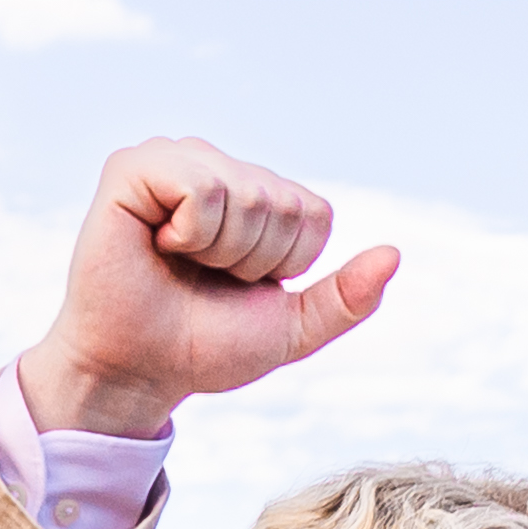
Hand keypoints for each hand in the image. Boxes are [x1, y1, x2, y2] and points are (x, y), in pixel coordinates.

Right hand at [12, 137, 397, 441]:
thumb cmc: (205, 345)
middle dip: (252, 258)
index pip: (315, 214)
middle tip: (205, 275)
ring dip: (221, 249)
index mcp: (258, 195)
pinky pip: (201, 187)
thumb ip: (345, 298)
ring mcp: (176, 160)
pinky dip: (192, 232)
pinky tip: (159, 242)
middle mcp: (219, 166)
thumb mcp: (292, 329)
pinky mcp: (134, 166)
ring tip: (180, 259)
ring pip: (245, 193)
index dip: (287, 264)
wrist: (140, 368)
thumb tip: (393, 255)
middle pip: (282, 204)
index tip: (240, 284)